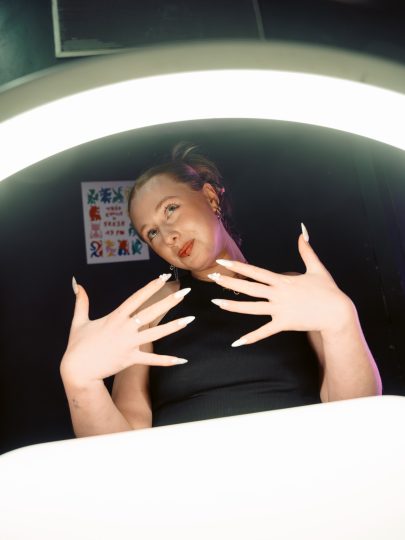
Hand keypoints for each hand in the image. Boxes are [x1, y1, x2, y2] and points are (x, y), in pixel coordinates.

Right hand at [60, 275, 193, 383]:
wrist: (77, 370)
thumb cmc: (78, 346)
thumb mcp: (79, 321)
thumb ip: (81, 302)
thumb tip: (77, 284)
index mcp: (115, 317)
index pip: (137, 298)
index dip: (151, 286)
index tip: (163, 277)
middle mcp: (125, 328)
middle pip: (151, 312)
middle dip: (169, 301)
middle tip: (186, 292)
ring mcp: (129, 344)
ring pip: (156, 334)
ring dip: (174, 326)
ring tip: (190, 320)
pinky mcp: (130, 359)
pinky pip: (152, 361)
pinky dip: (167, 361)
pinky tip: (182, 359)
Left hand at [209, 233, 354, 345]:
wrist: (338, 313)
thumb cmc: (328, 290)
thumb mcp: (317, 268)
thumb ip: (306, 250)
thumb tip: (302, 232)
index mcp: (282, 281)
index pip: (255, 272)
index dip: (238, 267)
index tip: (222, 262)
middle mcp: (278, 294)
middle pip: (248, 288)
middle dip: (229, 283)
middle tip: (212, 277)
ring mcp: (280, 310)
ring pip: (251, 308)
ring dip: (233, 306)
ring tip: (216, 304)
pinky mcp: (284, 324)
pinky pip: (264, 332)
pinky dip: (250, 338)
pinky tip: (236, 342)